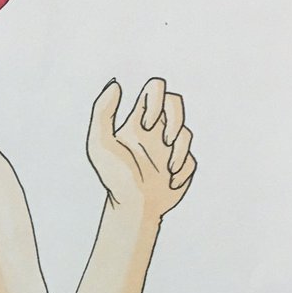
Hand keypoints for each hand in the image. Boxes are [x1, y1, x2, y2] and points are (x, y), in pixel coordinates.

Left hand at [87, 77, 195, 220]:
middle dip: (176, 119)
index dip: (157, 99)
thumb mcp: (99, 144)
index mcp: (138, 121)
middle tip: (164, 141)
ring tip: (168, 170)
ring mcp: (169, 148)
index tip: (146, 125)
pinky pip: (192, 159)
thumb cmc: (113, 177)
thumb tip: (116, 84)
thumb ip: (102, 112)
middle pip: (176, 102)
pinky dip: (183, 171)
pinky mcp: (181, 166)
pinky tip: (170, 183)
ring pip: (187, 132)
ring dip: (180, 151)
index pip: (155, 89)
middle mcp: (155, 130)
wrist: (131, 207)